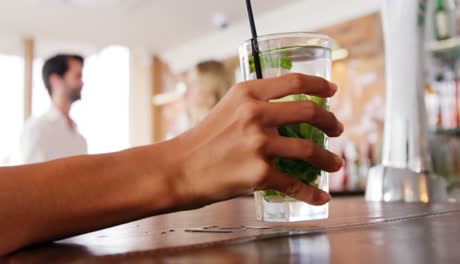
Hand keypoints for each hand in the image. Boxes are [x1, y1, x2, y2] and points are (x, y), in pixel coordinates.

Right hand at [172, 73, 343, 207]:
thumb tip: (287, 113)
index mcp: (247, 93)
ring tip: (335, 163)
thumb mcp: (226, 109)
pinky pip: (296, 183)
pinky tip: (321, 195)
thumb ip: (255, 106)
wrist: (178, 169)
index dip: (319, 85)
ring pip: (309, 149)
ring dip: (329, 158)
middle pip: (310, 112)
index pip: (294, 82)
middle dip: (331, 121)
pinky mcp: (259, 173)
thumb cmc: (201, 140)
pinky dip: (312, 192)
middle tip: (337, 129)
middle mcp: (255, 114)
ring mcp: (259, 144)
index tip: (332, 90)